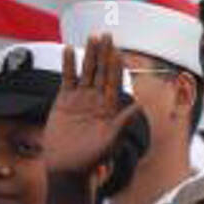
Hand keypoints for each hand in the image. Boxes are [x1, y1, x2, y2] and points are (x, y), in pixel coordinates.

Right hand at [42, 34, 141, 177]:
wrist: (67, 169)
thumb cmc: (92, 159)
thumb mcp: (112, 140)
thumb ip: (124, 121)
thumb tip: (139, 105)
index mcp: (110, 106)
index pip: (114, 79)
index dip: (115, 63)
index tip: (117, 48)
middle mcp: (96, 99)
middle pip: (101, 70)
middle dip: (104, 53)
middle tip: (105, 34)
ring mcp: (80, 99)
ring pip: (85, 71)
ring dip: (88, 54)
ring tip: (91, 37)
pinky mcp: (63, 102)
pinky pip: (67, 78)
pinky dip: (68, 64)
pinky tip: (69, 50)